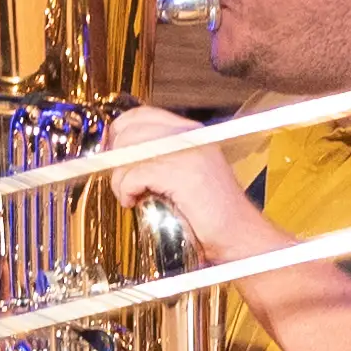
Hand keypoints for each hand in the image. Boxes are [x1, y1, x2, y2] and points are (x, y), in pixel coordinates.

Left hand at [96, 103, 265, 258]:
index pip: (142, 114)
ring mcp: (187, 152)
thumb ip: (160, 157)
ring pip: (129, 151)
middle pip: (130, 131)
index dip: (119, 132)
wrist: (239, 236)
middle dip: (115, 158)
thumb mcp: (186, 173)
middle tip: (121, 181)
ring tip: (129, 195)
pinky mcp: (182, 174)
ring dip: (119, 178)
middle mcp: (189, 135)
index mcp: (191, 132)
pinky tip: (134, 202)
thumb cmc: (211, 213)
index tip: (111, 155)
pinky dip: (127, 191)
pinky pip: (135, 174)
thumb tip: (119, 153)